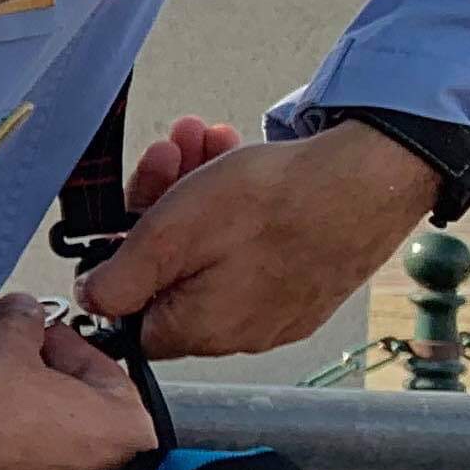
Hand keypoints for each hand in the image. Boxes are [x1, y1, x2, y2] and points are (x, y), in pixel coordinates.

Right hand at [0, 298, 155, 469]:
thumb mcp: (3, 340)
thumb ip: (23, 320)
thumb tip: (22, 313)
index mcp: (123, 434)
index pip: (105, 368)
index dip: (62, 337)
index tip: (36, 326)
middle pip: (66, 402)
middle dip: (26, 367)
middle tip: (1, 345)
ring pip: (30, 428)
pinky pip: (1, 452)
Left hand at [74, 119, 436, 358]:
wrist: (375, 178)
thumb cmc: (272, 204)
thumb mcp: (170, 236)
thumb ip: (122, 279)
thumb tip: (93, 302)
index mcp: (200, 331)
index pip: (132, 316)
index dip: (120, 263)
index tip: (121, 217)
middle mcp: (241, 333)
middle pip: (173, 271)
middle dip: (159, 204)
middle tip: (168, 150)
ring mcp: (278, 309)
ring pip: (213, 250)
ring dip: (195, 190)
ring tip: (201, 135)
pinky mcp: (306, 282)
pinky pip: (253, 247)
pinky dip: (237, 204)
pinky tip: (233, 152)